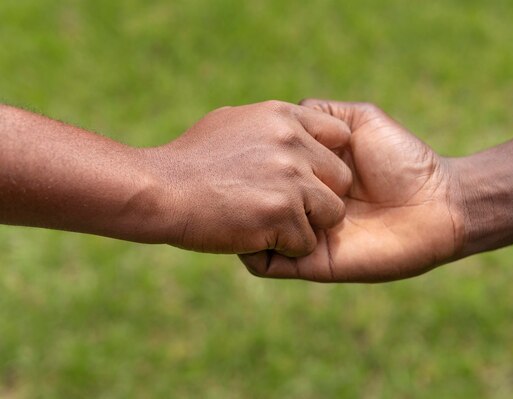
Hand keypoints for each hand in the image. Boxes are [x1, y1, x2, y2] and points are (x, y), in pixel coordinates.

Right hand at [143, 101, 351, 254]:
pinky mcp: (282, 215)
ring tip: (269, 223)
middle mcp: (293, 143)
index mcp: (283, 117)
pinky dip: (285, 249)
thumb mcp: (234, 122)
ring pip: (332, 213)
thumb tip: (293, 129)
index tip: (311, 175)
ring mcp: (290, 179)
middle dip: (320, 196)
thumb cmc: (190, 159)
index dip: (328, 159)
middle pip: (342, 179)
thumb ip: (272, 127)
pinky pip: (307, 242)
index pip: (340, 134)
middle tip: (286, 205)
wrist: (159, 190)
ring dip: (307, 225)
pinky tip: (253, 236)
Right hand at [239, 100, 464, 281]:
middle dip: (240, 191)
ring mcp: (306, 234)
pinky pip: (266, 265)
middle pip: (254, 204)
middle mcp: (304, 204)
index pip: (265, 172)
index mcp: (311, 175)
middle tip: (238, 179)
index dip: (251, 160)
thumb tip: (288, 113)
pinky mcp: (312, 262)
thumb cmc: (402, 159)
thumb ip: (324, 114)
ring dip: (247, 219)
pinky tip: (250, 231)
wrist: (436, 205)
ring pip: (253, 234)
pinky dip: (250, 252)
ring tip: (251, 204)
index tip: (241, 148)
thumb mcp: (360, 121)